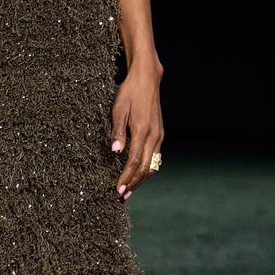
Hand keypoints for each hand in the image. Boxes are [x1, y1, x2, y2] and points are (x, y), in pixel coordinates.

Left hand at [111, 61, 164, 199]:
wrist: (147, 79)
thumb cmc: (130, 92)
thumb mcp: (118, 108)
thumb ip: (117, 131)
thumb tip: (114, 152)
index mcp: (142, 131)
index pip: (133, 162)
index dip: (125, 178)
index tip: (117, 190)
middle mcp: (154, 136)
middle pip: (145, 168)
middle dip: (133, 183)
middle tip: (121, 196)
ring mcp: (159, 135)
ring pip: (152, 164)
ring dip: (141, 179)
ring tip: (129, 189)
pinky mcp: (160, 133)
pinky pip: (155, 156)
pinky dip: (147, 168)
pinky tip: (138, 173)